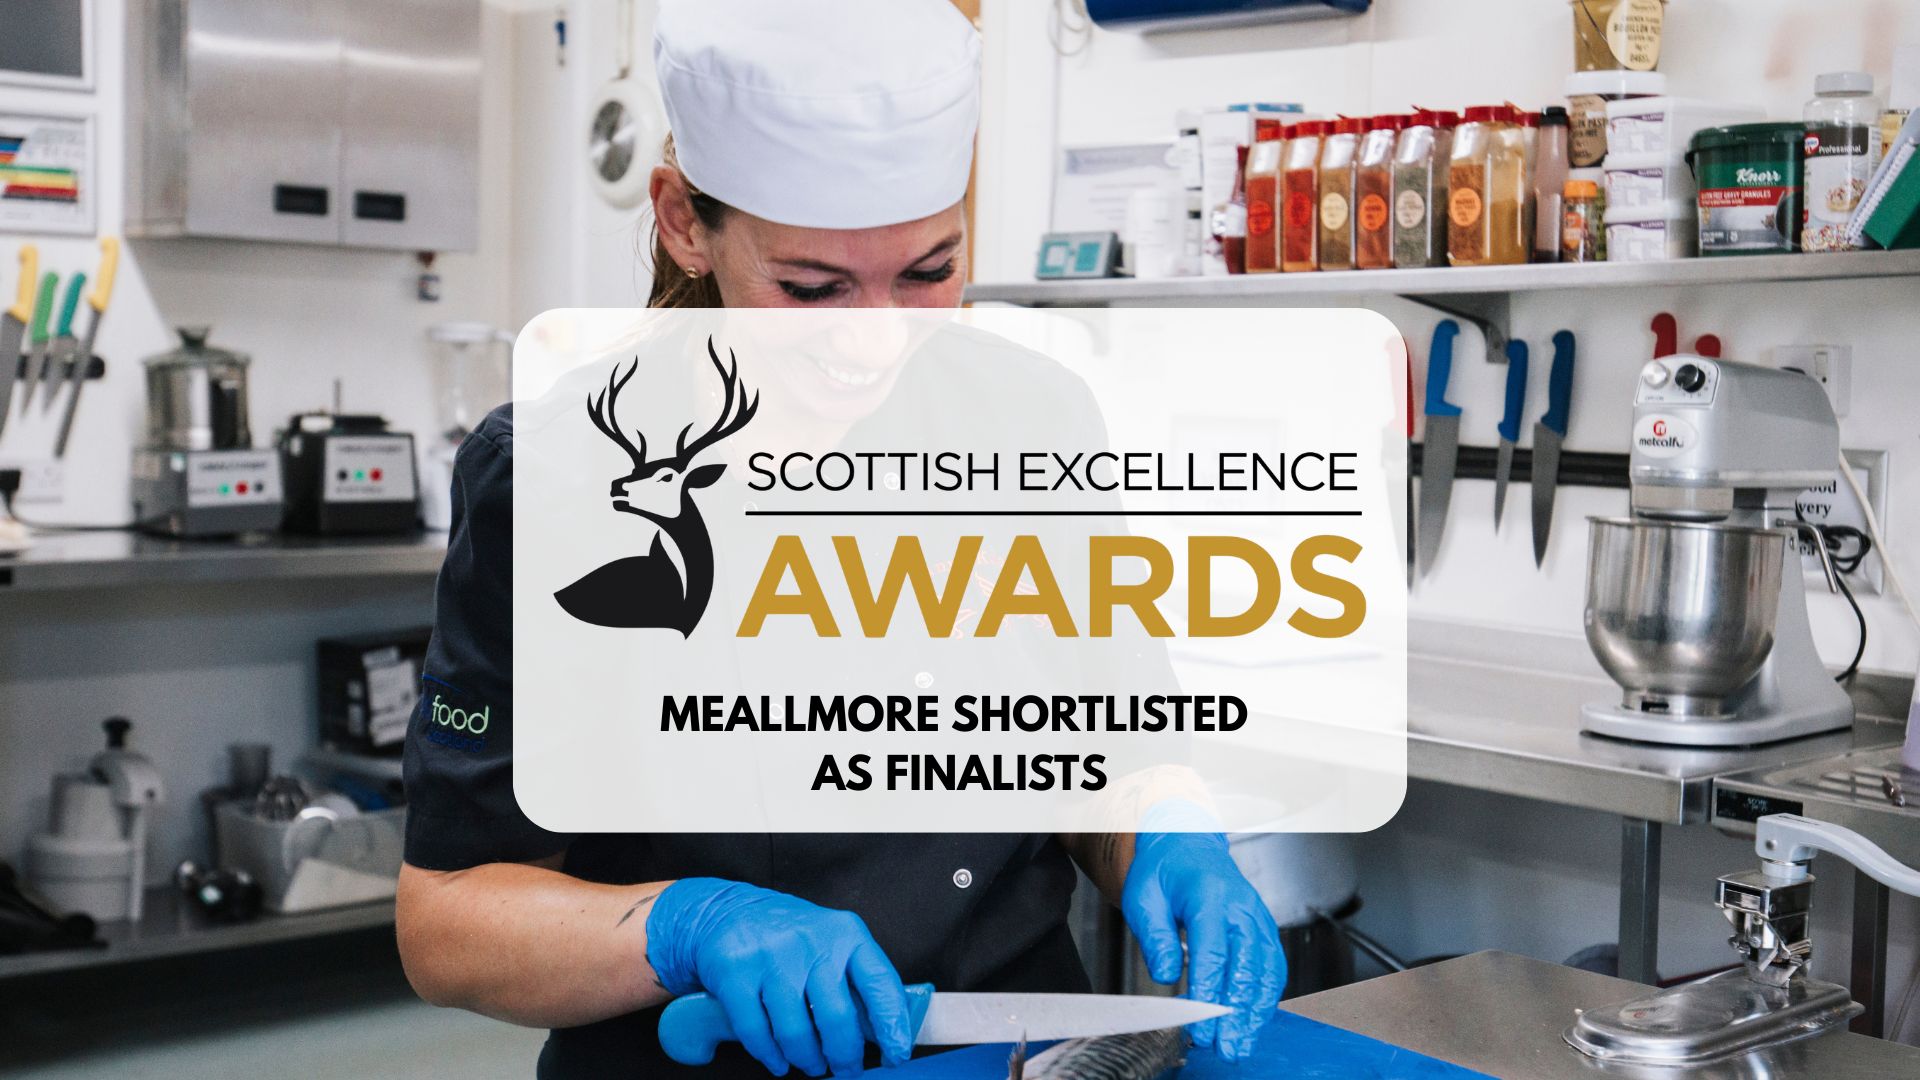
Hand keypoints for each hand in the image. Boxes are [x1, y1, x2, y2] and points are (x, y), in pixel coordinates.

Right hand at [647, 878, 912, 1076]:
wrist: (728, 910)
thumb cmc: (793, 937)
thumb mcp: (834, 945)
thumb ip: (858, 984)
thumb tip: (886, 1035)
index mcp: (846, 934)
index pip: (880, 985)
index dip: (893, 1026)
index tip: (897, 1055)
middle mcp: (811, 942)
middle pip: (837, 1017)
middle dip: (846, 1056)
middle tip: (847, 1069)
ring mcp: (771, 957)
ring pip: (795, 1032)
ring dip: (808, 1061)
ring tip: (813, 1065)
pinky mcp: (735, 973)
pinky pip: (756, 1033)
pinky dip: (771, 1056)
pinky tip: (780, 1061)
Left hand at [1121, 823, 1284, 1061]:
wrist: (1188, 844)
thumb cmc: (1164, 871)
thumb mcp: (1143, 897)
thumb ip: (1155, 936)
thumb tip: (1166, 976)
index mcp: (1209, 895)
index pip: (1212, 951)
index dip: (1208, 994)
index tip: (1200, 1028)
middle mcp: (1241, 907)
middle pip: (1247, 966)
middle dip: (1238, 1013)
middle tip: (1227, 1048)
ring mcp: (1257, 918)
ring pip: (1267, 970)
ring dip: (1256, 1012)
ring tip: (1241, 1044)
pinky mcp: (1264, 929)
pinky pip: (1273, 967)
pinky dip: (1266, 998)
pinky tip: (1253, 1022)